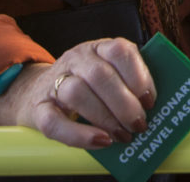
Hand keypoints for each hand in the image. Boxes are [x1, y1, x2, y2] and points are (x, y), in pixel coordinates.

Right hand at [0, 37, 154, 149]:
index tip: (150, 100)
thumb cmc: (87, 86)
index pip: (119, 50)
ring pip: (77, 93)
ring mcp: (54, 81)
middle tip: (139, 124)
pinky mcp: (38, 108)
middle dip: (124, 103)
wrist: (37, 92)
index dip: (138, 75)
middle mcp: (76, 59)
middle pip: (99, 75)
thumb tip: (152, 105)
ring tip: (123, 135)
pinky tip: (101, 141)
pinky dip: (79, 135)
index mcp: (99, 48)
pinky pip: (55, 122)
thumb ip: (129, 83)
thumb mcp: (108, 74)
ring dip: (105, 117)